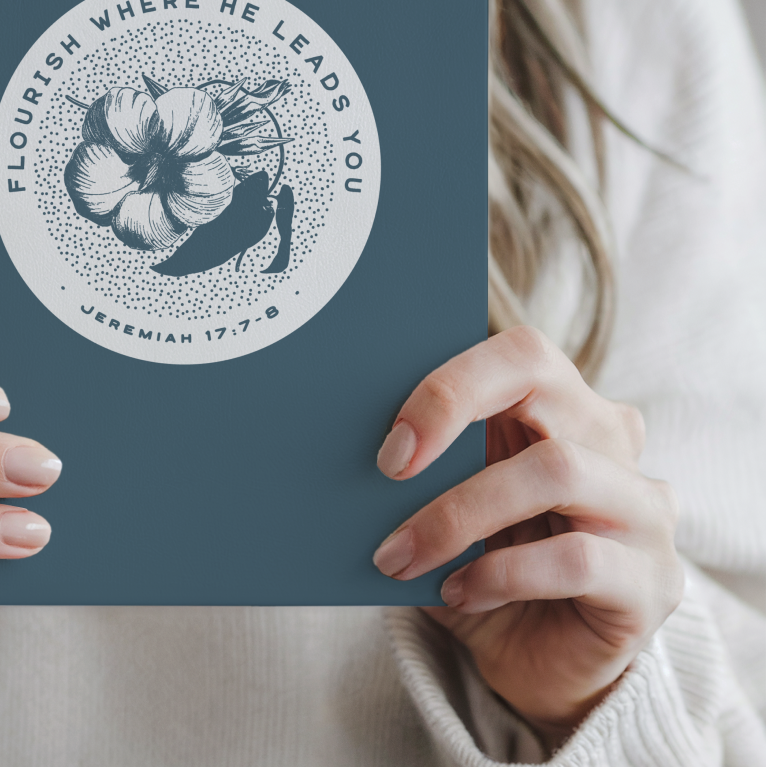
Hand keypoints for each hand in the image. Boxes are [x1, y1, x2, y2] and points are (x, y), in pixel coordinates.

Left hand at [372, 327, 683, 744]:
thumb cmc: (481, 561)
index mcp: (559, 404)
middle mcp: (611, 440)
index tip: (389, 441)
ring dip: (462, 513)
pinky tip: (459, 592)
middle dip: (451, 418)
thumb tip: (359, 447)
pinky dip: (501, 574)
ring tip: (402, 555)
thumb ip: (423, 467)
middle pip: (545, 383)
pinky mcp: (655, 580)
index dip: (450, 385)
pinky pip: (577, 559)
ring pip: (558, 470)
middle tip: (387, 471)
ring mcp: (644, 508)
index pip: (519, 354)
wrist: (535, 661)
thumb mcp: (443, 502)